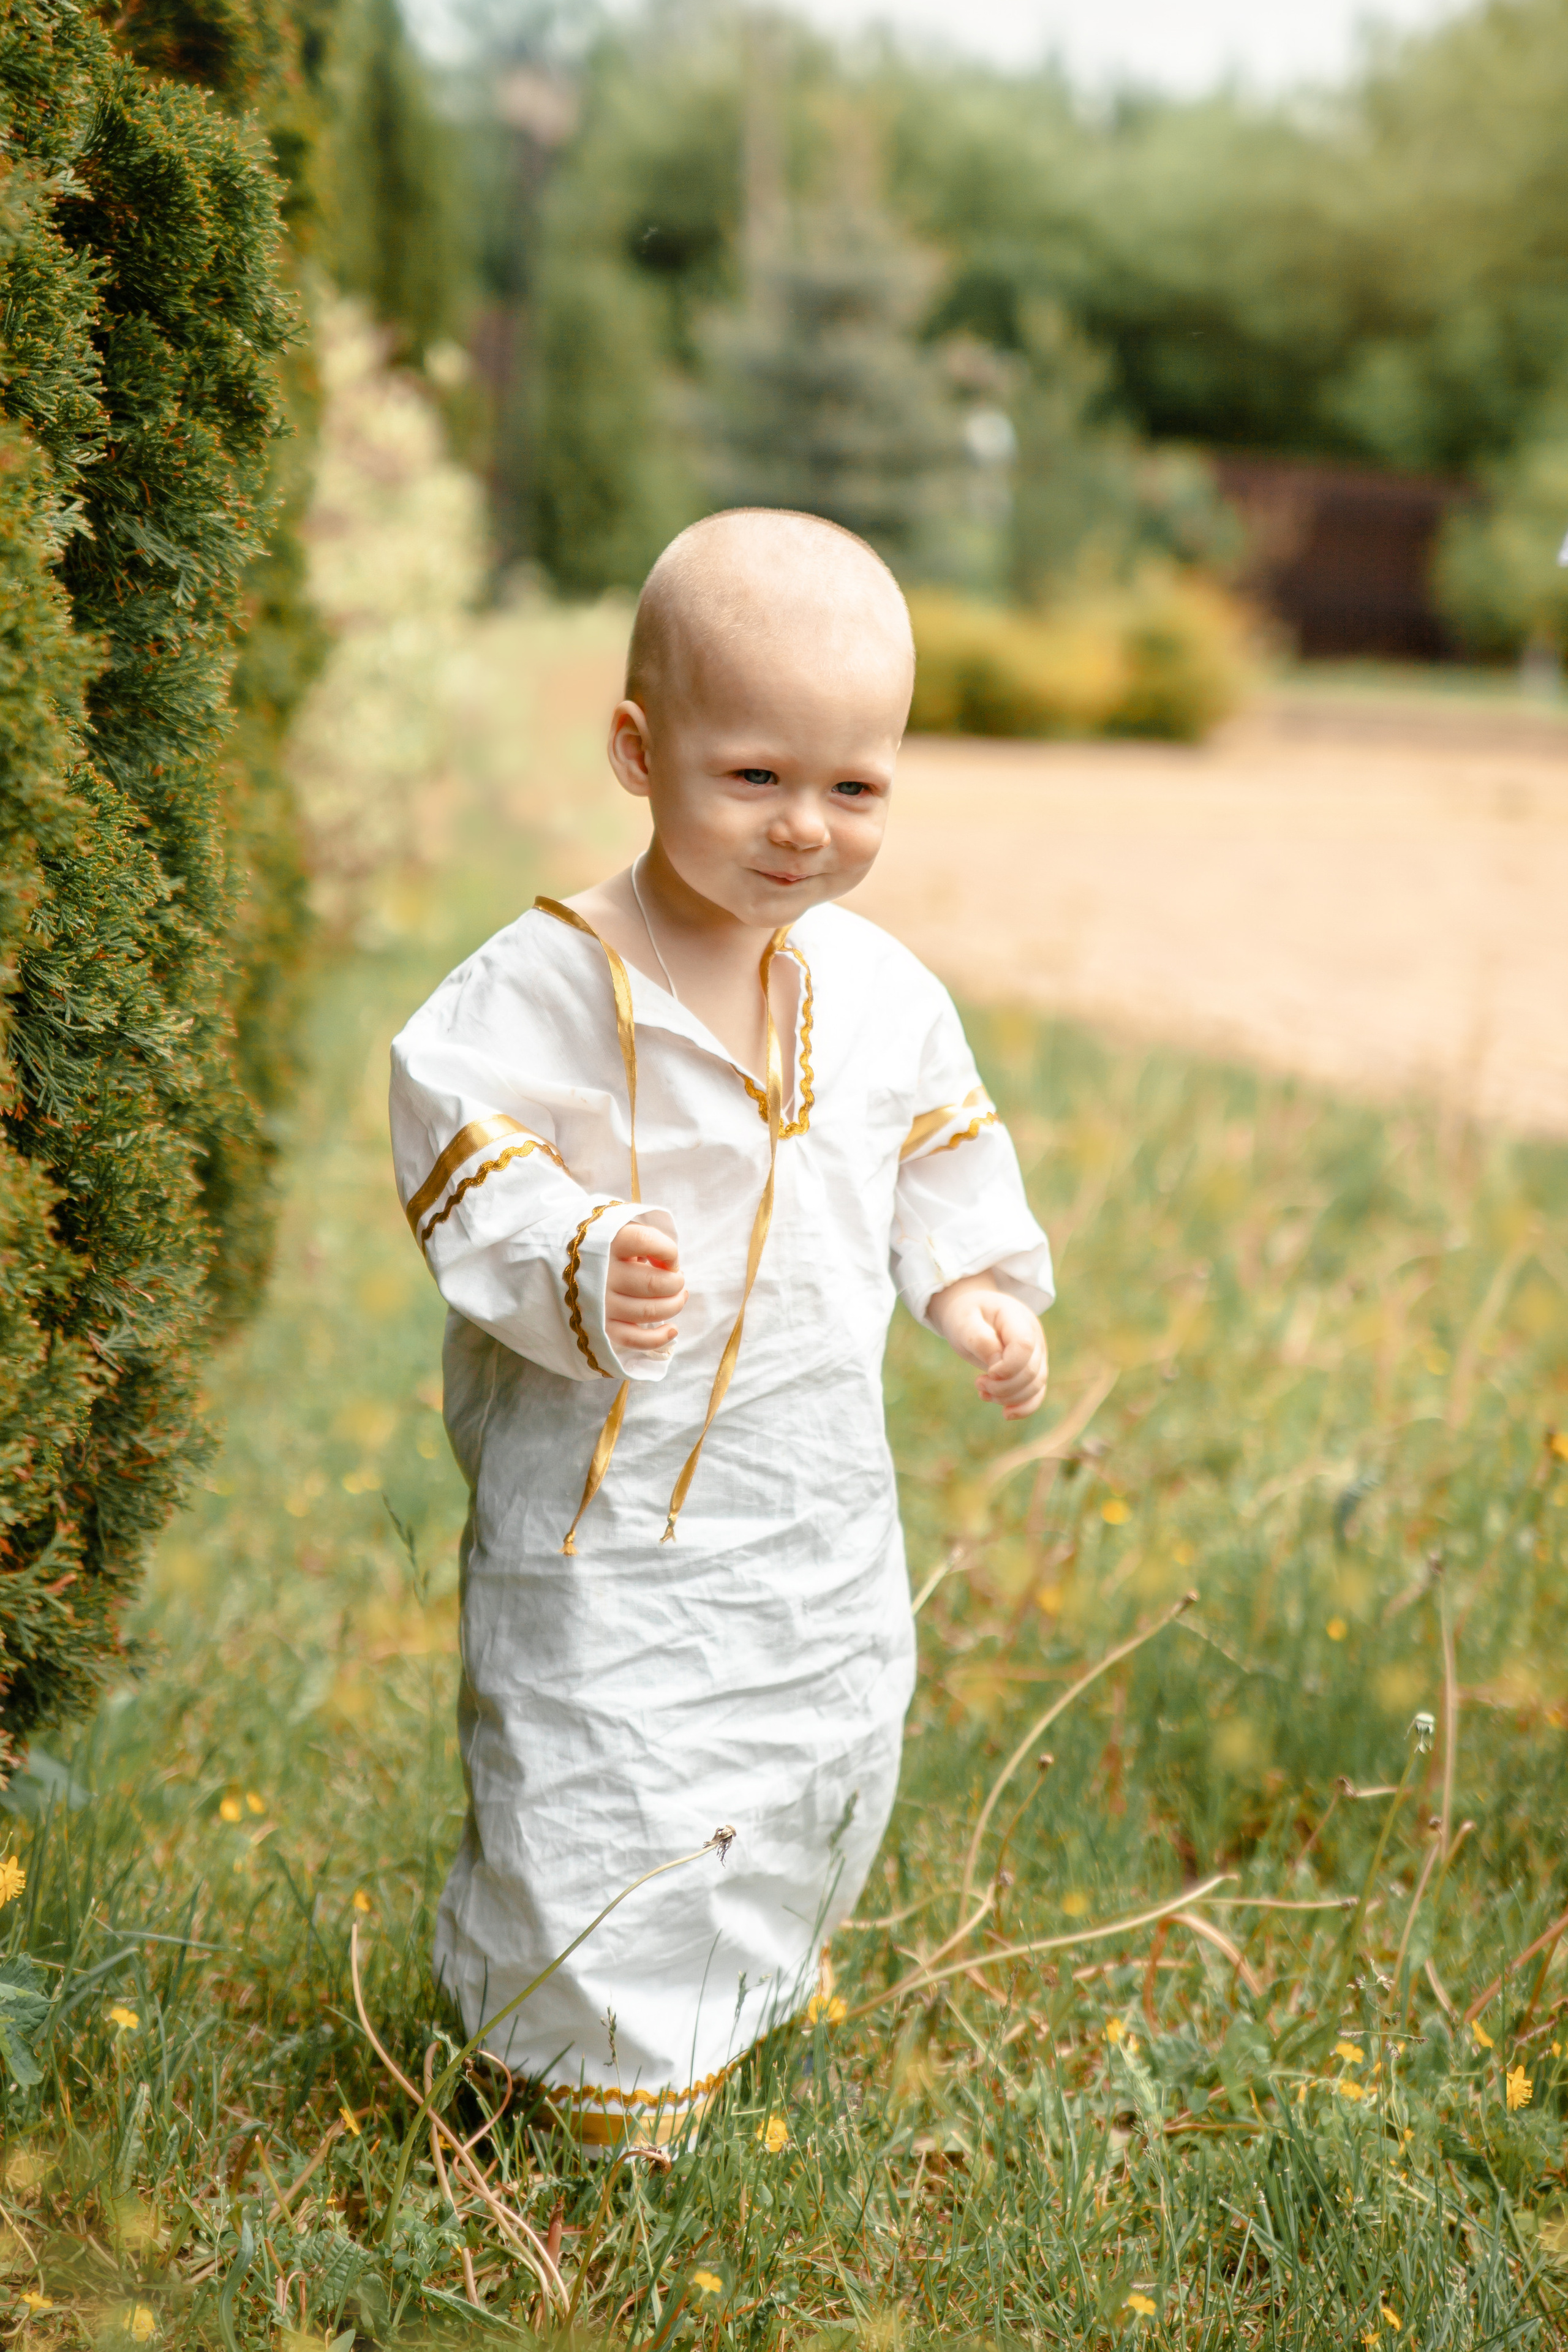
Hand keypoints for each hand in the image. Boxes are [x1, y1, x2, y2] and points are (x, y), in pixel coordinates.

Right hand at [604, 1220, 685, 1354]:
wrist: (545, 1269)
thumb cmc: (593, 1249)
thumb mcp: (613, 1230)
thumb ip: (642, 1240)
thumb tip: (668, 1266)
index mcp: (606, 1243)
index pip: (648, 1241)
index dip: (669, 1251)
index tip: (669, 1258)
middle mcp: (602, 1274)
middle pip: (655, 1283)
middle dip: (676, 1283)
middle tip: (677, 1280)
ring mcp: (600, 1304)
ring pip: (650, 1312)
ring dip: (673, 1306)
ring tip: (678, 1297)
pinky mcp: (599, 1328)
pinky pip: (634, 1339)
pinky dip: (659, 1337)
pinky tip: (671, 1329)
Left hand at [927, 1276, 1047, 1419]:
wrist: (972, 1313)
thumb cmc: (966, 1316)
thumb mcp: (964, 1322)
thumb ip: (981, 1340)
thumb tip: (997, 1367)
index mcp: (1017, 1317)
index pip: (1024, 1346)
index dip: (1008, 1367)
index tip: (988, 1372)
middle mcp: (1034, 1335)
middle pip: (1031, 1371)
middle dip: (1003, 1386)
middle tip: (978, 1382)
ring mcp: (1037, 1353)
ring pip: (1036, 1386)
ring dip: (1009, 1397)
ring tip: (983, 1391)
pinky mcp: (1033, 1369)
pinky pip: (1037, 1394)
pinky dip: (1023, 1407)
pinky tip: (1005, 1413)